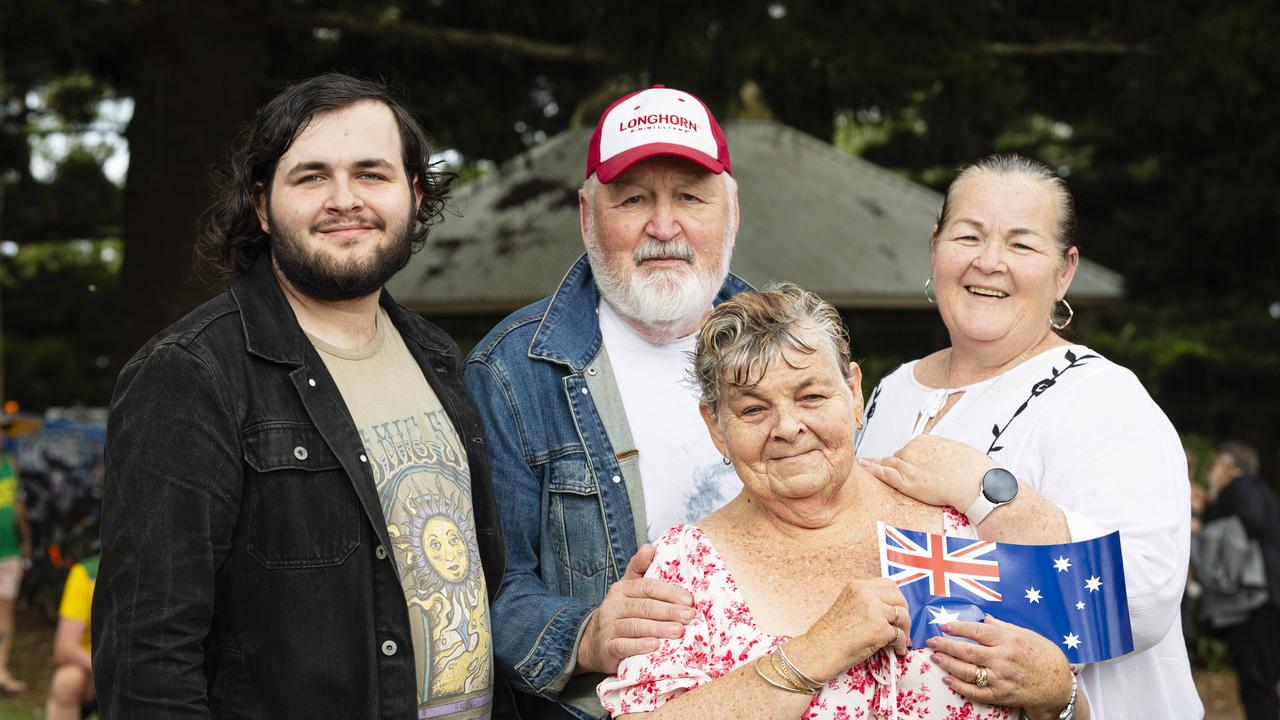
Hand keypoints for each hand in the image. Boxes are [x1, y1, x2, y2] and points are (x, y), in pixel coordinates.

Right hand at [575, 544, 695, 674]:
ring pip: (635, 625)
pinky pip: (623, 645)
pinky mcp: (606, 648)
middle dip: (668, 611)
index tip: (689, 600)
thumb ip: (640, 569)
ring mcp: (608, 627)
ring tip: (678, 631)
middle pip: (643, 606)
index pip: (647, 586)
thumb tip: (650, 547)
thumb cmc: (621, 613)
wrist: (593, 643)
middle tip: (689, 616)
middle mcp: (613, 605)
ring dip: (658, 628)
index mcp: (622, 589)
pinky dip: (640, 646)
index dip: (669, 592)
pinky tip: (655, 646)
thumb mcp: (628, 590)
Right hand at [791, 578, 910, 683]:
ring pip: (903, 615)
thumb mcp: (847, 606)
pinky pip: (900, 635)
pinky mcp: (880, 629)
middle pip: (899, 597)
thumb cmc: (831, 633)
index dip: (896, 598)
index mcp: (857, 586)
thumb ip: (867, 602)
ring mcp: (875, 610)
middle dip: (904, 613)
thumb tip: (891, 610)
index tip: (897, 610)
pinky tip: (898, 650)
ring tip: (902, 641)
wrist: (820, 650)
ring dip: (906, 629)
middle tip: (903, 627)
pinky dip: (901, 644)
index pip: (888, 584)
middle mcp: (867, 594)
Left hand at [859, 435, 996, 509]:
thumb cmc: (974, 470)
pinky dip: (872, 469)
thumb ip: (942, 455)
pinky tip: (862, 465)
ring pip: (889, 464)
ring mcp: (909, 464)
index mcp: (926, 441)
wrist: (978, 484)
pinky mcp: (907, 481)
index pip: (908, 450)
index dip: (907, 459)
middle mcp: (914, 450)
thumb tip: (941, 461)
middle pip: (898, 457)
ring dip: (879, 466)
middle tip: (897, 475)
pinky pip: (885, 473)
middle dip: (898, 466)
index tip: (905, 465)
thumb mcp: (957, 453)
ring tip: (866, 466)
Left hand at [927, 615, 1072, 715]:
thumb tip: (984, 618)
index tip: (943, 626)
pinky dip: (959, 686)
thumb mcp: (1027, 635)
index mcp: (1009, 640)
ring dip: (948, 663)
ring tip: (935, 657)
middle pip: (967, 650)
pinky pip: (975, 692)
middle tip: (931, 641)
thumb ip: (1003, 627)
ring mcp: (1001, 678)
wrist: (1060, 685)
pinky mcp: (1001, 695)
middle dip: (945, 645)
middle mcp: (1003, 658)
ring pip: (967, 671)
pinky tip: (948, 679)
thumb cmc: (1044, 656)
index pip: (976, 631)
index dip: (957, 628)